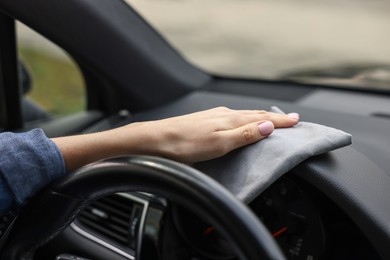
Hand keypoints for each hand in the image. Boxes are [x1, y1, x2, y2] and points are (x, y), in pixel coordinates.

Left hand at [53, 107, 298, 170]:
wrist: (154, 140)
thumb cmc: (183, 145)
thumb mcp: (217, 144)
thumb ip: (243, 134)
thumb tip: (267, 125)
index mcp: (229, 120)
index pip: (262, 119)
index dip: (280, 121)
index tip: (297, 121)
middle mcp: (222, 115)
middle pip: (254, 114)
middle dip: (273, 118)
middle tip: (290, 119)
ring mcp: (212, 117)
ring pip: (242, 115)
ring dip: (258, 118)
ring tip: (270, 120)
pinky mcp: (203, 122)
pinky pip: (231, 118)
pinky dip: (243, 120)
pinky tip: (239, 123)